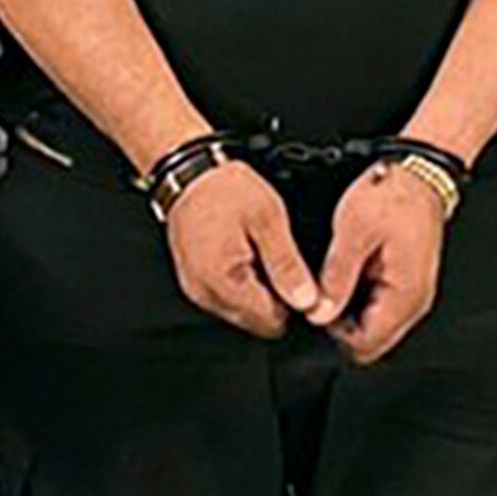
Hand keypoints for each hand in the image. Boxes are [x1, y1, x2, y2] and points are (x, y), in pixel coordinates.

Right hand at [162, 158, 326, 340]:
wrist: (189, 174)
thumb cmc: (224, 190)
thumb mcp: (268, 219)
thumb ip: (287, 265)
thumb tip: (307, 301)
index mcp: (223, 281)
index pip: (271, 322)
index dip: (293, 303)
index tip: (300, 278)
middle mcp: (205, 293)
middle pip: (257, 321)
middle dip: (275, 298)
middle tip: (279, 258)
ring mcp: (197, 290)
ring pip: (243, 311)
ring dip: (259, 290)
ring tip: (259, 252)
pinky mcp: (195, 282)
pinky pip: (227, 297)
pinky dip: (242, 282)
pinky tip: (244, 253)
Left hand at [316, 164, 454, 363]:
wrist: (419, 173)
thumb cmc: (392, 195)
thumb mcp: (353, 233)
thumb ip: (336, 279)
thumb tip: (320, 313)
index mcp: (405, 295)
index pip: (366, 346)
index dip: (335, 335)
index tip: (318, 308)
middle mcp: (415, 302)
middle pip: (372, 342)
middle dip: (343, 327)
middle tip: (325, 292)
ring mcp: (413, 293)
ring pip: (375, 325)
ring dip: (352, 311)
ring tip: (338, 277)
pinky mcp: (408, 281)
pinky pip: (381, 305)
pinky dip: (361, 297)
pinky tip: (351, 271)